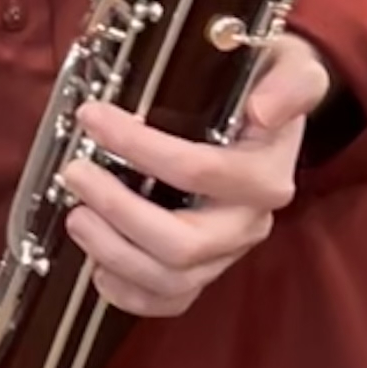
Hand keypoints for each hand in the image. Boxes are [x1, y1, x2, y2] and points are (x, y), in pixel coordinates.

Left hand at [59, 33, 331, 320]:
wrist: (269, 109)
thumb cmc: (265, 84)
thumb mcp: (290, 66)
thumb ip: (291, 83)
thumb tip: (263, 110)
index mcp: (267, 172)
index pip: (201, 172)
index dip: (141, 148)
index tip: (93, 116)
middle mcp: (250, 221)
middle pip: (184, 243)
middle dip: (118, 211)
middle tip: (75, 173)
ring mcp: (228, 251)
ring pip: (172, 279)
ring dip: (114, 253)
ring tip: (75, 217)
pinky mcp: (206, 268)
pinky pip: (171, 302)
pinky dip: (129, 294)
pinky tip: (97, 267)